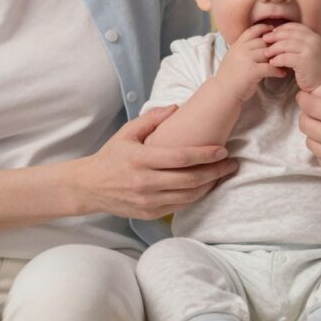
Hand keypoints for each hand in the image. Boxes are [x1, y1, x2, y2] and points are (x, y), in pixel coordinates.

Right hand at [71, 106, 238, 219]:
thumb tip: (177, 107)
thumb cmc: (111, 156)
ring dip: (210, 185)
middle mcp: (145, 183)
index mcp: (140, 159)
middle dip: (215, 171)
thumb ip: (153, 118)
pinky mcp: (149, 214)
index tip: (223, 150)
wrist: (88, 188)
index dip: (204, 155)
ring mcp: (147, 201)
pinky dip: (196, 196)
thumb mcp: (127, 132)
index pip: (180, 158)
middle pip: (189, 180)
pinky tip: (206, 186)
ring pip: (188, 196)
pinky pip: (180, 206)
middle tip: (232, 163)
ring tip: (223, 173)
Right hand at [213, 23, 286, 100]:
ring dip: (279, 58)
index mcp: (237, 44)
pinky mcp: (252, 71)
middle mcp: (241, 49)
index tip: (274, 30)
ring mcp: (246, 59)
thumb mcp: (234, 57)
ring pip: (268, 53)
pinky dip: (278, 71)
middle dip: (275, 46)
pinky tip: (282, 74)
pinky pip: (270, 67)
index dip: (264, 28)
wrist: (222, 92)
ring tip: (286, 62)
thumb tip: (261, 42)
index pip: (253, 30)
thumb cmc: (230, 76)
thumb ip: (245, 49)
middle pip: (264, 41)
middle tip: (285, 50)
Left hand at [264, 22, 320, 90]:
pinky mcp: (304, 62)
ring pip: (286, 45)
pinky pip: (286, 58)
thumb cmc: (315, 68)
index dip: (282, 28)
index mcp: (314, 36)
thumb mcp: (310, 50)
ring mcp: (310, 50)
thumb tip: (280, 36)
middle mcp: (313, 40)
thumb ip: (300, 43)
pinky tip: (272, 63)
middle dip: (274, 36)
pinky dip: (277, 59)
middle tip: (264, 40)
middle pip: (289, 34)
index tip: (272, 32)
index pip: (295, 26)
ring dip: (273, 48)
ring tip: (266, 53)